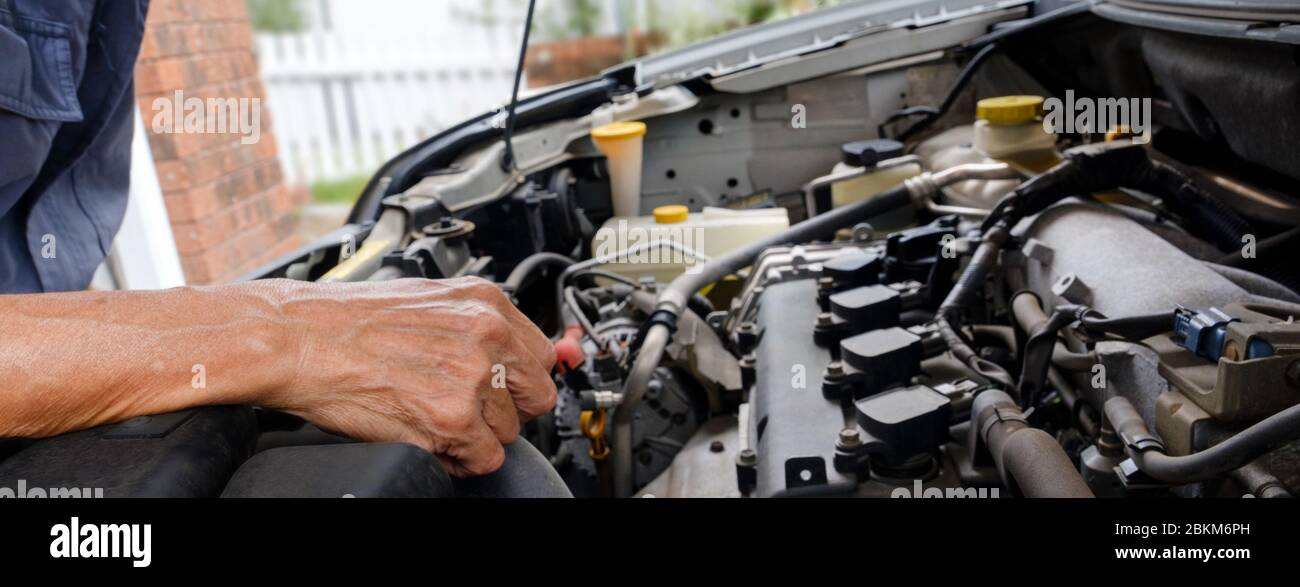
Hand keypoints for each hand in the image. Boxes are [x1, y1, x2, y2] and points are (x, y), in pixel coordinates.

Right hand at [262, 277, 556, 476]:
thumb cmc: (351, 320)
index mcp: (485, 302)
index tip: (504, 390)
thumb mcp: (430, 301)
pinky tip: (429, 437)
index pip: (542, 356)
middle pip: (536, 397)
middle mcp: (487, 335)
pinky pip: (483, 458)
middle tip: (467, 409)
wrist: (301, 337)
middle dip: (506, 411)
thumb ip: (478, 325)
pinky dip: (459, 459)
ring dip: (476, 435)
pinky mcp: (451, 417)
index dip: (520, 380)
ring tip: (433, 417)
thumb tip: (515, 352)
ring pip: (509, 432)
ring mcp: (472, 377)